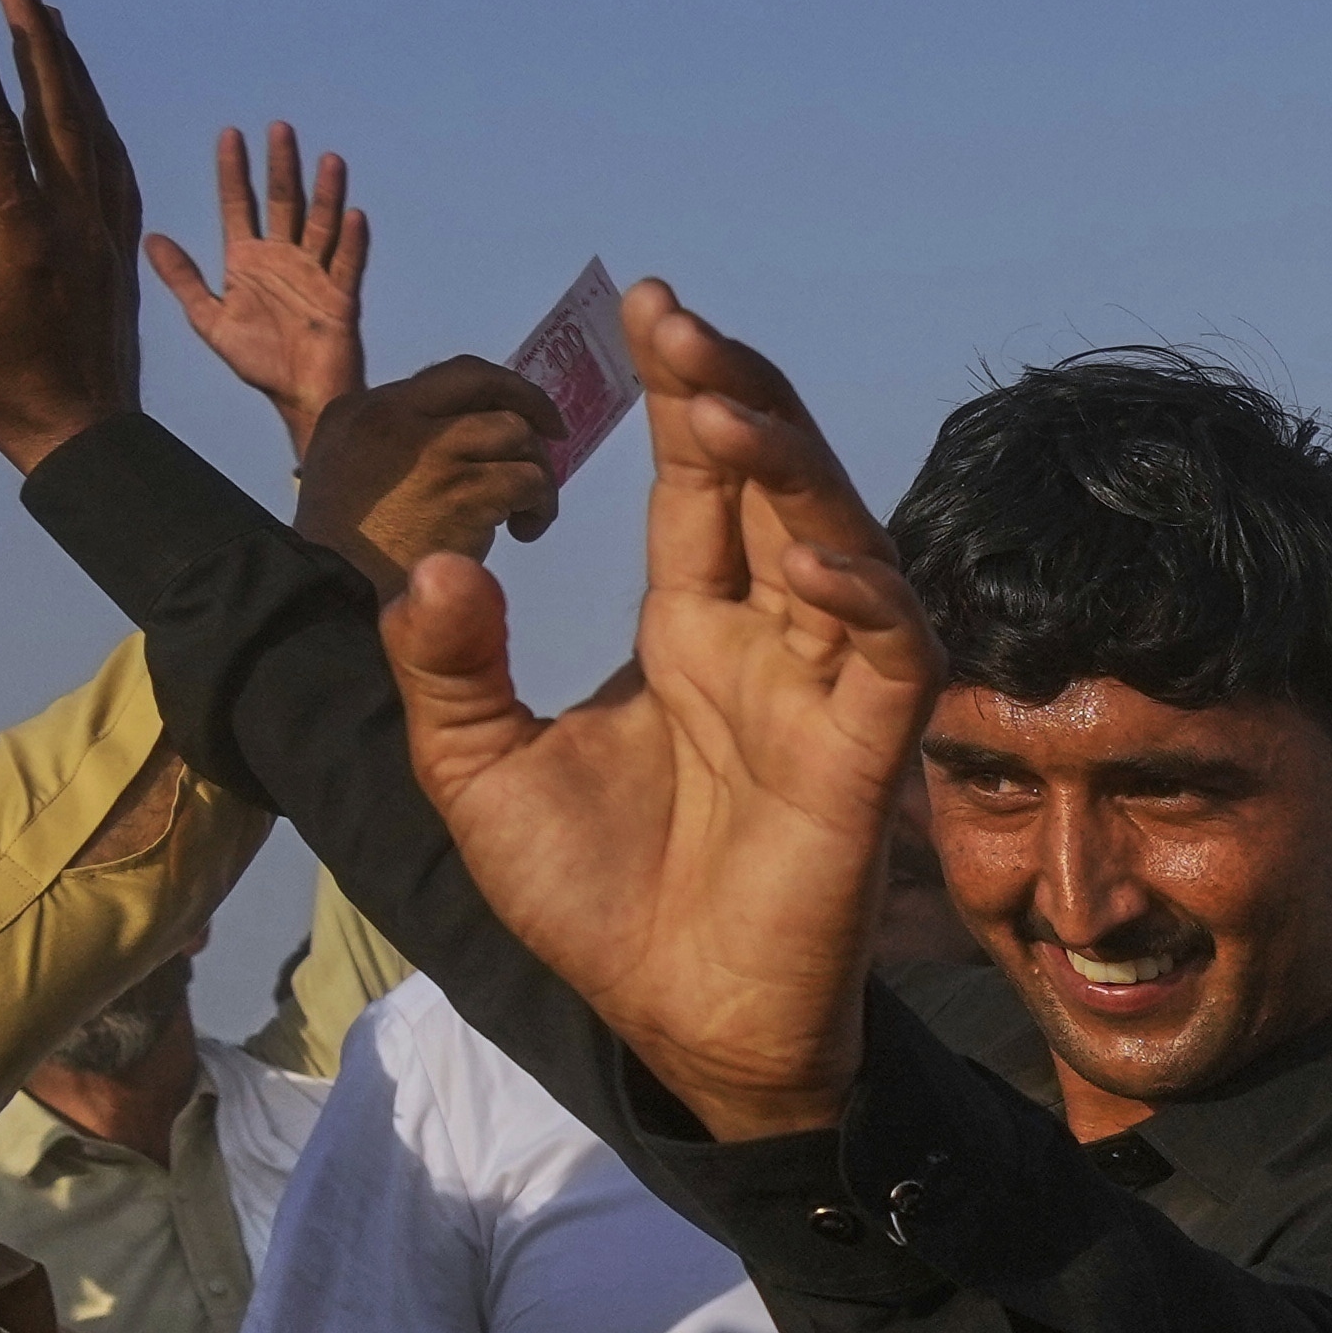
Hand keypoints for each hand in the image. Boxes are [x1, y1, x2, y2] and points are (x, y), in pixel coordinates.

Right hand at [0, 0, 146, 477]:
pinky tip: (86, 98)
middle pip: (54, 107)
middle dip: (33, 37)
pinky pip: (114, 164)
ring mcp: (104, 230)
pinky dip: (97, 119)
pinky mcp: (123, 247)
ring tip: (48, 16)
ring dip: (69, 68)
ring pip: (92, 129)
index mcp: (14, 229)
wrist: (83, 434)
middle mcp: (68, 218)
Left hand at [134, 116, 363, 444]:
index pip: (239, 204)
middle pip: (283, 202)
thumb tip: (150, 237)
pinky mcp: (341, 299)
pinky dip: (350, 241)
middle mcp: (283, 260)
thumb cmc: (258, 363)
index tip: (231, 134)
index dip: (234, 170)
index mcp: (248, 261)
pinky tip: (353, 215)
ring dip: (325, 192)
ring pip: (320, 225)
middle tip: (279, 128)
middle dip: (280, 165)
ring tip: (329, 158)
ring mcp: (314, 276)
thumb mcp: (209, 320)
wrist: (301, 398)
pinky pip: (347, 264)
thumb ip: (183, 279)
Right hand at [291, 352, 561, 607]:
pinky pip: (529, 481)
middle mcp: (397, 416)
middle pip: (485, 382)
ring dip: (537, 470)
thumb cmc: (343, 543)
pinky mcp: (464, 492)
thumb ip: (393, 437)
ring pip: (516, 432)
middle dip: (533, 403)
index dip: (498, 388)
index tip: (523, 410)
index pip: (450, 374)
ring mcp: (432, 452)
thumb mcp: (345, 465)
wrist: (338, 587)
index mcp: (367, 408)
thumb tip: (457, 428)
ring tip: (524, 509)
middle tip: (556, 435)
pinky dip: (540, 507)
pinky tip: (522, 532)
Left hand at [382, 286, 928, 1143]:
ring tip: (729, 407)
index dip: (684, 400)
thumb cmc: (589, 903)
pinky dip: (868, 599)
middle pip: (778, 490)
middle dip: (740, 400)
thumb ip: (449, 667)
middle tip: (684, 327)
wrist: (666, 1020)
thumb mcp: (472, 770)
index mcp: (684, 633)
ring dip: (799, 471)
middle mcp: (764, 645)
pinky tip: (816, 556)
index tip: (649, 312)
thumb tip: (438, 563)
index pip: (699, 489)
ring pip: (844, 546)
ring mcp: (822, 694)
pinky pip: (893, 656)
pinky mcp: (864, 758)